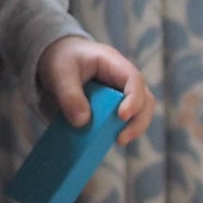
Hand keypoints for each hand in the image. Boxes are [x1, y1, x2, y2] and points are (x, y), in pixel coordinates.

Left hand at [39, 36, 153, 146]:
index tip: (122, 116)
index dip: (134, 99)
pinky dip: (115, 133)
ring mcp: (121, 96)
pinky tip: (101, 143)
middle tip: (121, 139)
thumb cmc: (61, 59)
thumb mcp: (60, 73)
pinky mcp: (112, 110)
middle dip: (138, 122)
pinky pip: (121, 123)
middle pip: (145, 101)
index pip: (135, 80)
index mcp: (114, 64)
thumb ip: (69, 95)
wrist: (56, 60)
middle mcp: (124, 81)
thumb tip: (83, 122)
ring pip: (138, 114)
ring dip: (131, 130)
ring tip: (117, 142)